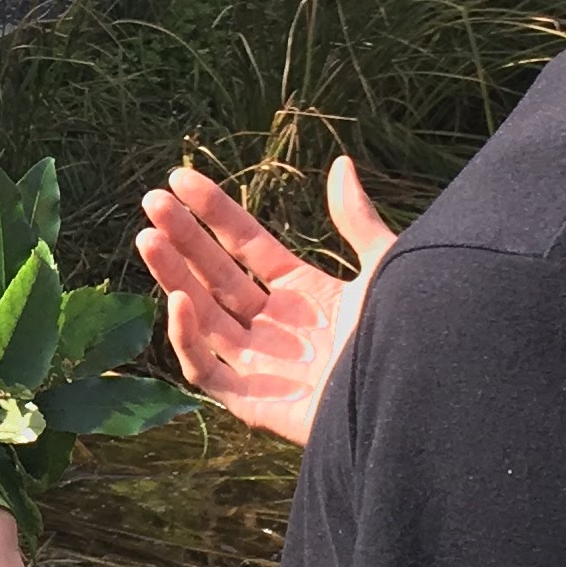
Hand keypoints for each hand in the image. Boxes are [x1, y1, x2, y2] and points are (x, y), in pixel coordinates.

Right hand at [134, 152, 397, 448]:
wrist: (417, 400)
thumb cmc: (410, 339)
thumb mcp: (384, 271)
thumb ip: (357, 221)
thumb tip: (340, 163)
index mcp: (303, 292)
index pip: (246, 244)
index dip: (214, 210)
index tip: (180, 177)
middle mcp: (275, 326)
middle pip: (216, 275)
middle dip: (182, 239)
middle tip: (151, 202)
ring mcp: (262, 365)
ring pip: (203, 317)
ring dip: (173, 278)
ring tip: (148, 238)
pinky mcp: (252, 403)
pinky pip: (208, 370)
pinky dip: (189, 338)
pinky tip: (178, 300)